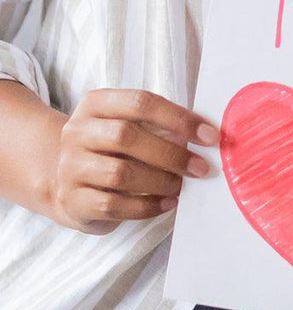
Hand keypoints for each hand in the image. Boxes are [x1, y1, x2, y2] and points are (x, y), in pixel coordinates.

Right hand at [46, 88, 218, 234]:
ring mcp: (70, 166)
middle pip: (126, 136)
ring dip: (159, 181)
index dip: (178, 118)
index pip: (140, 102)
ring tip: (180, 186)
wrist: (66, 179)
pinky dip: (145, 207)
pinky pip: (112, 205)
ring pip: (119, 173)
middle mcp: (76, 132)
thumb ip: (161, 125)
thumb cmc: (112, 148)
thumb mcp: (129, 125)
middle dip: (171, 153)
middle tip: (201, 168)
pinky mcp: (71, 199)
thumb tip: (206, 136)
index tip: (210, 136)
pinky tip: (165, 204)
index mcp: (95, 103)